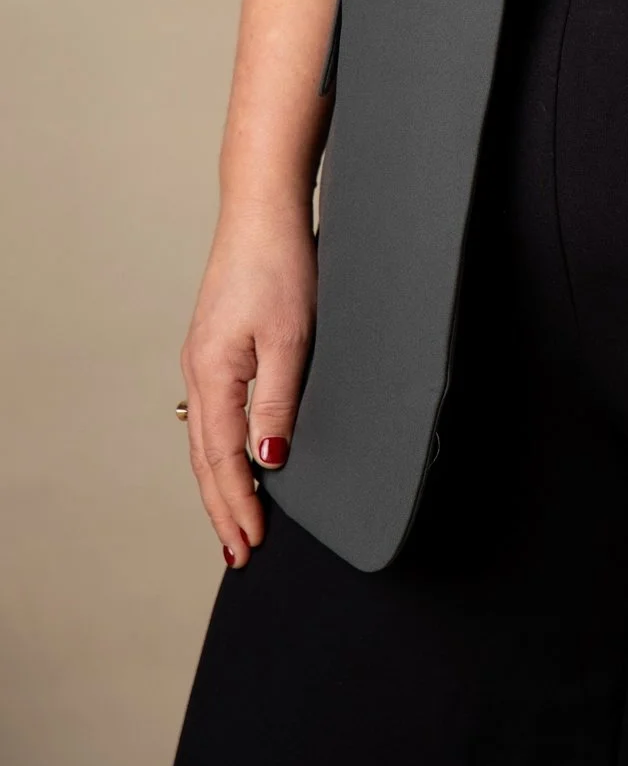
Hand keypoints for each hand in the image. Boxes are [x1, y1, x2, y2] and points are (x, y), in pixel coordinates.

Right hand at [179, 206, 316, 566]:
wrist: (263, 211)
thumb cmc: (281, 265)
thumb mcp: (291, 339)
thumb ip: (279, 405)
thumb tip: (267, 464)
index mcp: (213, 375)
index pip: (224, 460)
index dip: (238, 505)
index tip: (252, 544)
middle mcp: (199, 371)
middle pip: (205, 458)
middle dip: (222, 508)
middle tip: (238, 553)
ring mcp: (203, 358)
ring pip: (205, 438)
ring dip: (219, 483)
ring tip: (234, 521)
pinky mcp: (216, 345)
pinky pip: (213, 414)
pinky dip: (221, 449)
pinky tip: (233, 458)